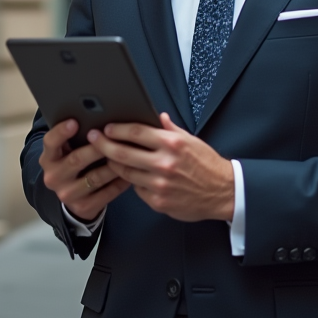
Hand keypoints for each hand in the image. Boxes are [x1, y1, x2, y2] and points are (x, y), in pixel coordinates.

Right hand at [38, 119, 131, 221]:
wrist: (73, 197)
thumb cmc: (75, 164)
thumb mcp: (68, 151)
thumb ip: (77, 137)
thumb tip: (100, 116)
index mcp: (49, 158)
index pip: (50, 142)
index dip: (61, 132)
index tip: (74, 121)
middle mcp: (54, 177)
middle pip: (76, 159)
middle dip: (96, 148)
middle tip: (112, 137)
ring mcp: (67, 194)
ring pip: (95, 177)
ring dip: (113, 165)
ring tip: (129, 154)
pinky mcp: (83, 207)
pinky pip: (106, 193)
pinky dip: (120, 182)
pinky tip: (131, 172)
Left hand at [89, 113, 234, 222]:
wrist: (223, 192)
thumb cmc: (207, 165)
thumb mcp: (191, 140)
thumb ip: (170, 129)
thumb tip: (157, 116)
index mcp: (172, 144)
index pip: (136, 132)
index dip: (117, 129)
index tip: (106, 128)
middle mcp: (164, 163)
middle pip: (123, 152)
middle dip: (104, 145)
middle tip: (94, 140)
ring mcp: (159, 184)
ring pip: (126, 172)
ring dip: (115, 164)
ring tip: (110, 158)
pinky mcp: (158, 202)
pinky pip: (137, 190)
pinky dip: (134, 182)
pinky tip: (134, 176)